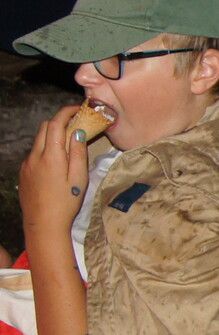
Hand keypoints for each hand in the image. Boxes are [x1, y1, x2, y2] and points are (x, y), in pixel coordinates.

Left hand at [19, 107, 89, 239]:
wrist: (43, 224)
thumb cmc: (66, 203)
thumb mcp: (79, 178)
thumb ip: (78, 153)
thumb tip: (78, 132)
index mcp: (51, 156)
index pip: (56, 123)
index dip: (67, 112)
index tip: (78, 110)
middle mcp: (35, 156)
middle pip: (44, 127)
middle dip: (59, 121)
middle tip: (76, 124)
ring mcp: (27, 164)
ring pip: (38, 139)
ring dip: (52, 135)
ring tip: (68, 143)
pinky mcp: (23, 172)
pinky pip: (34, 152)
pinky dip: (45, 148)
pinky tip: (56, 161)